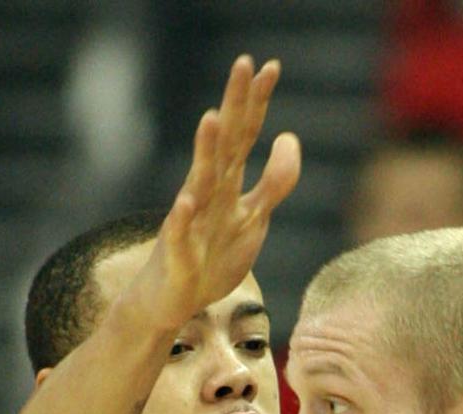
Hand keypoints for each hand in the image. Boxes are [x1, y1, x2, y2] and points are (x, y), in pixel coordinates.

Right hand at [133, 55, 300, 331]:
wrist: (172, 300)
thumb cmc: (212, 256)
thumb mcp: (253, 218)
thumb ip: (274, 182)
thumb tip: (290, 139)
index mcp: (227, 184)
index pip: (245, 136)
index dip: (258, 104)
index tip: (271, 66)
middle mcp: (208, 194)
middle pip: (225, 145)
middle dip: (235, 106)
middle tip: (243, 63)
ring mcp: (191, 222)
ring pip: (200, 183)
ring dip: (206, 152)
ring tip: (213, 118)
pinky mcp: (179, 255)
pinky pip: (179, 234)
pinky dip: (181, 218)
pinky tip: (186, 201)